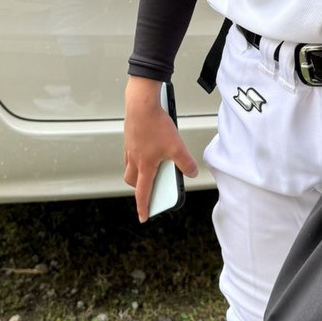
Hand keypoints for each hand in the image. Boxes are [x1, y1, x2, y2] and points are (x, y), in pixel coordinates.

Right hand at [123, 77, 197, 222]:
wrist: (141, 103)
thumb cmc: (156, 124)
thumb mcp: (177, 146)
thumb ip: (185, 163)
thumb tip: (192, 173)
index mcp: (145, 165)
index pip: (143, 193)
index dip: (143, 207)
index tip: (143, 217)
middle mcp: (134, 158)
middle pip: (132, 181)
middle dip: (139, 188)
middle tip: (149, 188)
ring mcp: (130, 147)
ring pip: (129, 166)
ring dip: (137, 171)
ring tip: (151, 167)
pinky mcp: (129, 135)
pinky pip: (131, 151)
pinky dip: (137, 155)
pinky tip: (148, 146)